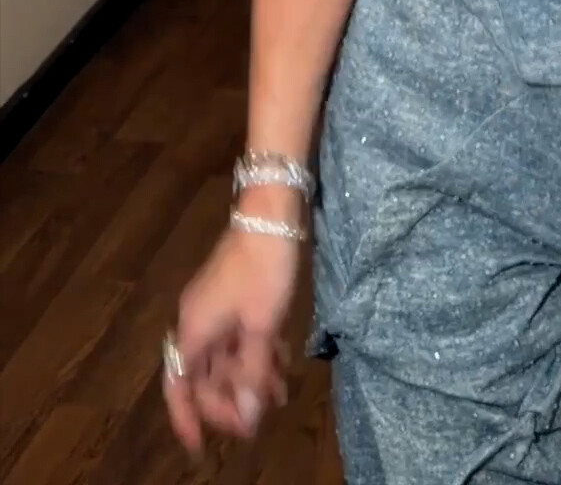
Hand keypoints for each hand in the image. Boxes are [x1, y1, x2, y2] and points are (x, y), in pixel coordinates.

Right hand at [162, 223, 299, 453]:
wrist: (271, 213)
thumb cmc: (262, 269)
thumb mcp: (261, 324)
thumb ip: (251, 373)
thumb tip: (245, 417)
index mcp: (195, 329)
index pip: (178, 385)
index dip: (186, 417)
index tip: (200, 447)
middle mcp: (199, 321)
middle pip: (204, 375)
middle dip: (228, 401)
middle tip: (255, 423)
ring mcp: (218, 307)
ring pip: (227, 357)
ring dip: (248, 379)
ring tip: (279, 399)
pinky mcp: (237, 297)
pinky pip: (241, 337)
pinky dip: (257, 355)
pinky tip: (282, 366)